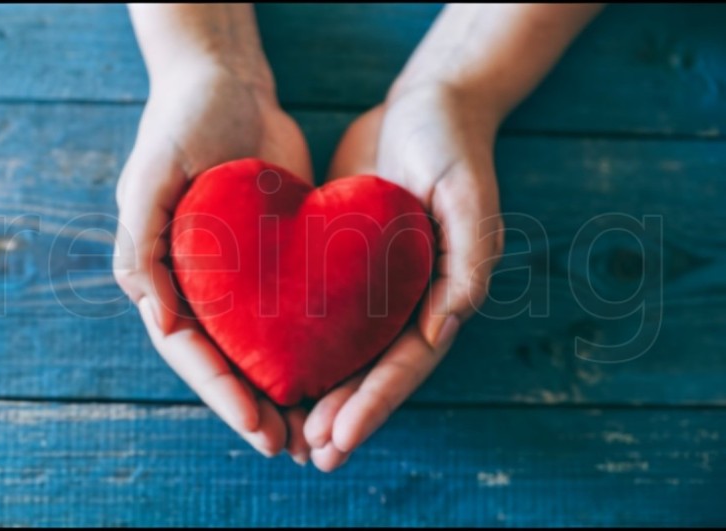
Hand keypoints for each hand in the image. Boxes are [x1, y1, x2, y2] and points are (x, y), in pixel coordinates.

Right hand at [113, 59, 313, 462]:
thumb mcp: (149, 177)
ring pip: (260, 347)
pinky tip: (337, 372)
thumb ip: (141, 248)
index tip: (257, 427)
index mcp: (161, 277)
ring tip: (314, 431)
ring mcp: (238, 277)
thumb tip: (157, 324)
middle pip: (226, 361)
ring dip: (283, 390)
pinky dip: (308, 346)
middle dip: (255, 406)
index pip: (190, 350)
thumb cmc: (181, 123)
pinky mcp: (276, 261)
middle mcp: (198, 286)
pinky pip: (292, 312)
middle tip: (290, 446)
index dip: (221, 392)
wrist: (229, 84)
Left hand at [303, 82, 504, 470]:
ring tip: (290, 435)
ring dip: (321, 396)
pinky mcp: (343, 264)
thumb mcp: (468, 195)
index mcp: (441, 294)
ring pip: (345, 352)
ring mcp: (374, 286)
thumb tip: (442, 332)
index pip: (407, 362)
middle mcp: (407, 299)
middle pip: (373, 370)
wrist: (424, 106)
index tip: (339, 439)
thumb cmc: (452, 146)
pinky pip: (321, 313)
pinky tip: (273, 370)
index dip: (374, 404)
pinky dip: (302, 347)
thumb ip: (468, 262)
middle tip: (307, 453)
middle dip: (343, 414)